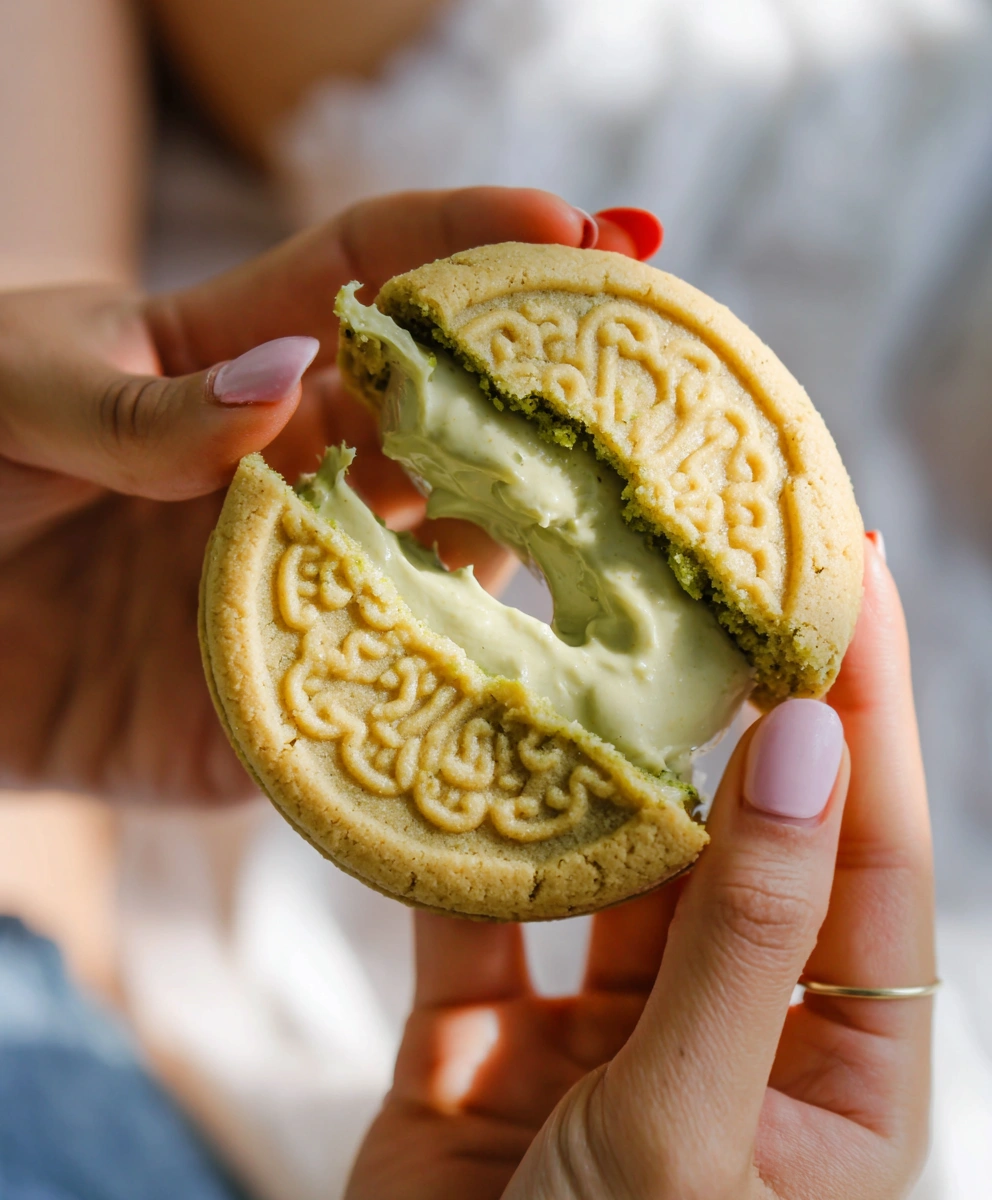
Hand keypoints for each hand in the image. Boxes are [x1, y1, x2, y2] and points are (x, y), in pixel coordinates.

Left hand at [0, 190, 646, 802]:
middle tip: (642, 400)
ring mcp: (288, 587)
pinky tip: (514, 678)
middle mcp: (288, 474)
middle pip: (442, 429)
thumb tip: (290, 388)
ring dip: (517, 549)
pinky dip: (440, 687)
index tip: (581, 231)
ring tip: (611, 536)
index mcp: (233, 365)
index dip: (473, 243)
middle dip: (541, 405)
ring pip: (436, 563)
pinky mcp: (263, 704)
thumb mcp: (13, 397)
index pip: (373, 276)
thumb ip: (142, 408)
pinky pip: (367, 695)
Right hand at [346, 537, 934, 1199]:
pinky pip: (475, 913)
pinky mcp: (482, 1041)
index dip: (869, 712)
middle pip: (740, 836)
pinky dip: (455, 840)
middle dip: (732, 704)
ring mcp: (599, 1033)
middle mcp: (725, 1032)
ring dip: (589, 761)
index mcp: (834, 1074)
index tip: (853, 577)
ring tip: (589, 624)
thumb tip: (807, 745)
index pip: (868, 852)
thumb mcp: (698, 1136)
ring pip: (606, 864)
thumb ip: (750, 937)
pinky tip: (447, 744)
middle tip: (721, 562)